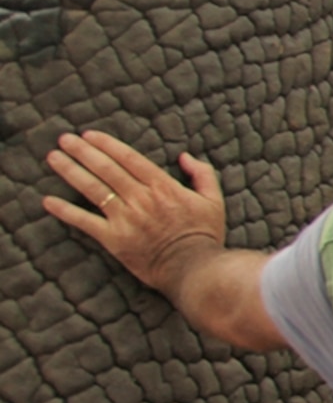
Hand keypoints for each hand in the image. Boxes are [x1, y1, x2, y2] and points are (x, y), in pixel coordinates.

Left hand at [42, 131, 228, 290]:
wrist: (194, 268)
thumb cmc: (204, 234)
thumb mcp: (213, 199)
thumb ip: (202, 174)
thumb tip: (184, 156)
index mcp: (163, 186)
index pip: (129, 158)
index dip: (107, 144)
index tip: (89, 135)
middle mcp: (140, 198)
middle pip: (106, 169)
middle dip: (83, 151)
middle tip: (64, 139)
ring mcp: (125, 218)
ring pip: (93, 188)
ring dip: (71, 171)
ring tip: (54, 158)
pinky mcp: (113, 239)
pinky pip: (84, 222)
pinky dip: (65, 211)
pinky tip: (48, 201)